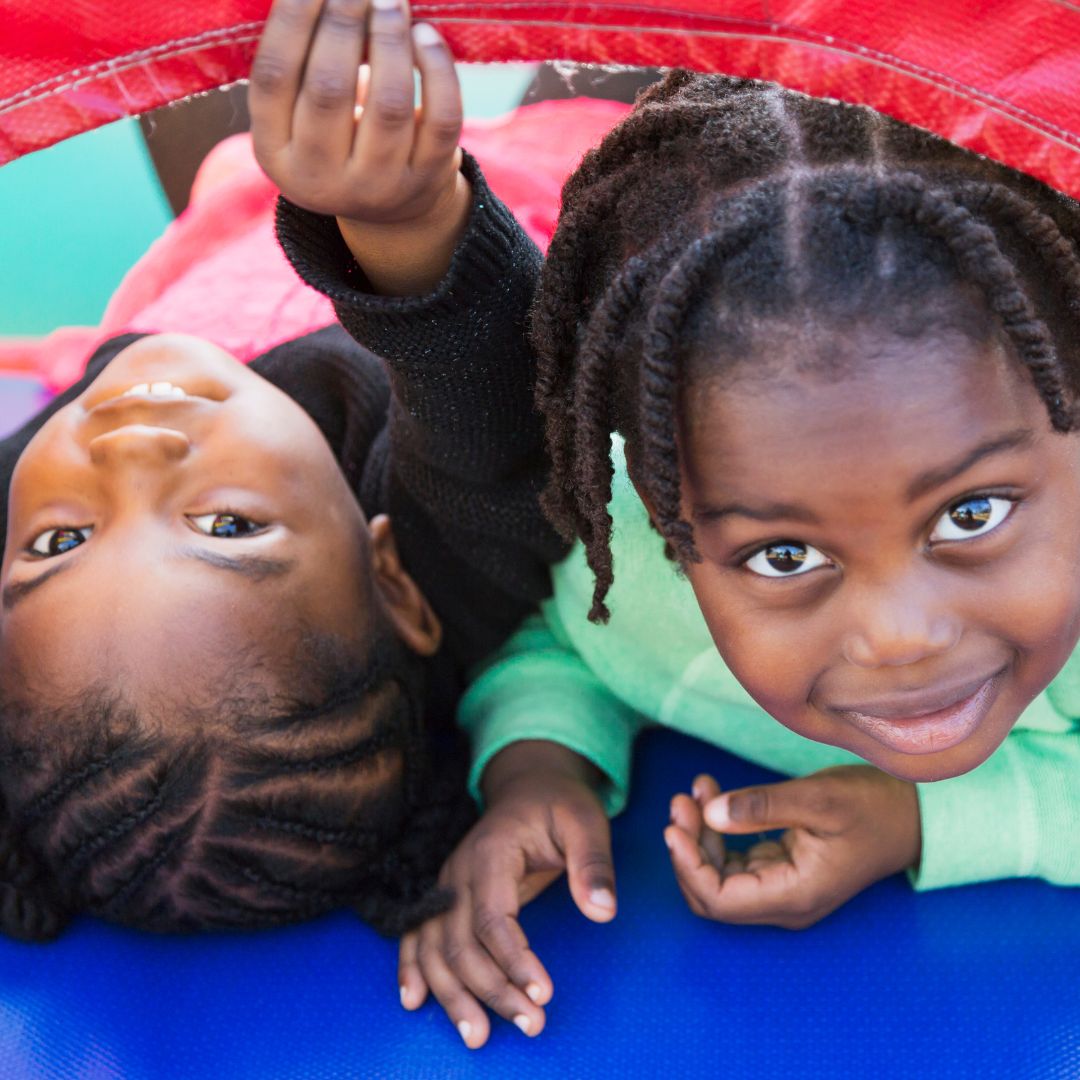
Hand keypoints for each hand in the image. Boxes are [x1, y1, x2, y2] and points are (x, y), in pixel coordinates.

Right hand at [249, 0, 469, 292]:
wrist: (389, 208)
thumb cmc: (336, 136)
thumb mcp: (300, 112)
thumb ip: (302, 59)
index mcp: (275, 154)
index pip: (275, 76)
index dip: (292, 18)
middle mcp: (322, 178)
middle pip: (329, 88)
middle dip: (344, 22)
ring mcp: (378, 185)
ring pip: (389, 105)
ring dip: (391, 40)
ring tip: (391, 0)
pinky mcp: (426, 180)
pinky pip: (439, 119)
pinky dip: (437, 70)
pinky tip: (426, 35)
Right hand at [398, 742, 615, 1048]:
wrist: (529, 784)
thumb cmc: (560, 804)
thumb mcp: (586, 822)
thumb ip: (593, 864)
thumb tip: (603, 912)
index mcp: (491, 853)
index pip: (493, 918)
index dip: (514, 960)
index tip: (543, 995)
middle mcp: (458, 872)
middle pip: (460, 943)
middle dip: (492, 990)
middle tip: (531, 1025)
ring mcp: (446, 884)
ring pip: (435, 948)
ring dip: (453, 995)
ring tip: (479, 1037)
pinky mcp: (445, 895)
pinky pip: (418, 934)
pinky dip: (412, 968)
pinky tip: (415, 1001)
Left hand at [664, 766, 919, 928]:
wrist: (911, 812)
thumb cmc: (872, 806)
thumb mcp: (818, 799)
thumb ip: (763, 807)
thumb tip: (710, 814)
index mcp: (795, 895)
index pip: (720, 900)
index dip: (688, 866)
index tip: (674, 826)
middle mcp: (784, 901)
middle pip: (713, 892)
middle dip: (689, 849)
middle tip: (680, 802)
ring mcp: (782, 886)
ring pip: (720, 874)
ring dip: (699, 835)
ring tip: (694, 790)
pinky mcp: (781, 867)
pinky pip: (735, 857)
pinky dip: (717, 829)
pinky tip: (710, 793)